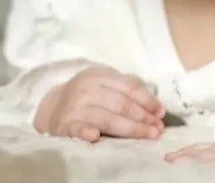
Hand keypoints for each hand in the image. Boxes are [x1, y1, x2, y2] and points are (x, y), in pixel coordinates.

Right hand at [33, 65, 164, 141]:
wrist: (53, 104)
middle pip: (121, 104)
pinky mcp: (64, 125)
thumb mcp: (107, 82)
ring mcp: (75, 107)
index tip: (161, 113)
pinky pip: (77, 129)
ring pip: (107, 119)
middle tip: (158, 129)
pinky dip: (86, 132)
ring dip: (130, 128)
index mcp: (101, 76)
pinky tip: (97, 137)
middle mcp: (88, 89)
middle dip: (142, 117)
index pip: (130, 88)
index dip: (148, 101)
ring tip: (147, 135)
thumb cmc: (90, 94)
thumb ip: (130, 89)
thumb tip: (156, 107)